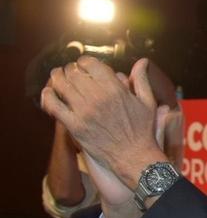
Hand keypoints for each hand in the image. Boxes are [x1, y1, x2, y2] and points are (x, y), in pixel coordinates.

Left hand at [41, 57, 165, 190]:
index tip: (84, 65)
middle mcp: (98, 97)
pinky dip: (48, 96)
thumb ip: (141, 80)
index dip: (84, 62)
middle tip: (70, 72)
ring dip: (57, 78)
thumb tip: (142, 61)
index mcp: (115, 89)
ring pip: (61, 85)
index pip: (90, 64)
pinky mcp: (74, 125)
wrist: (133, 156)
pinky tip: (49, 93)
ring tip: (57, 78)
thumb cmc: (142, 130)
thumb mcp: (147, 102)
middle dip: (70, 69)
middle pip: (74, 73)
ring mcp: (84, 111)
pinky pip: (54, 105)